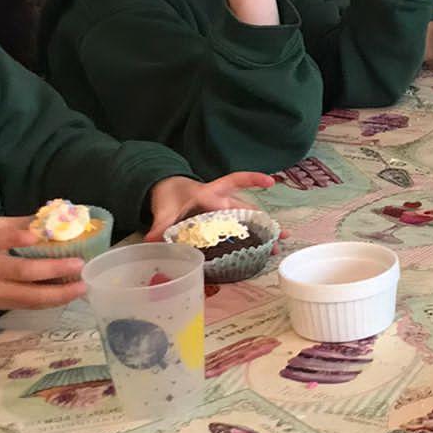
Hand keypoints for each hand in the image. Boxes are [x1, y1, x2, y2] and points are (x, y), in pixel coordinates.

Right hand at [0, 217, 86, 312]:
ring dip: (57, 294)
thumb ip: (22, 224)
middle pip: (20, 271)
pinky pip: (26, 306)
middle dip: (53, 269)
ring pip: (26, 296)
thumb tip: (58, 218)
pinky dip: (49, 302)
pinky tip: (68, 296)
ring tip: (81, 287)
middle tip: (79, 265)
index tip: (34, 236)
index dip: (14, 237)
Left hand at [146, 172, 275, 239]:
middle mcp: (221, 202)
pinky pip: (239, 231)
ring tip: (277, 247)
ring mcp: (224, 213)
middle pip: (247, 209)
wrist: (168, 192)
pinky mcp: (222, 223)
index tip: (270, 182)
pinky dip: (250, 241)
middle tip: (280, 235)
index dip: (252, 180)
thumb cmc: (170, 196)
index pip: (233, 182)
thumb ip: (160, 224)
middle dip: (264, 222)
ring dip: (263, 233)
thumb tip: (152, 240)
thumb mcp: (164, 209)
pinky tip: (261, 252)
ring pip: (247, 221)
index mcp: (209, 193)